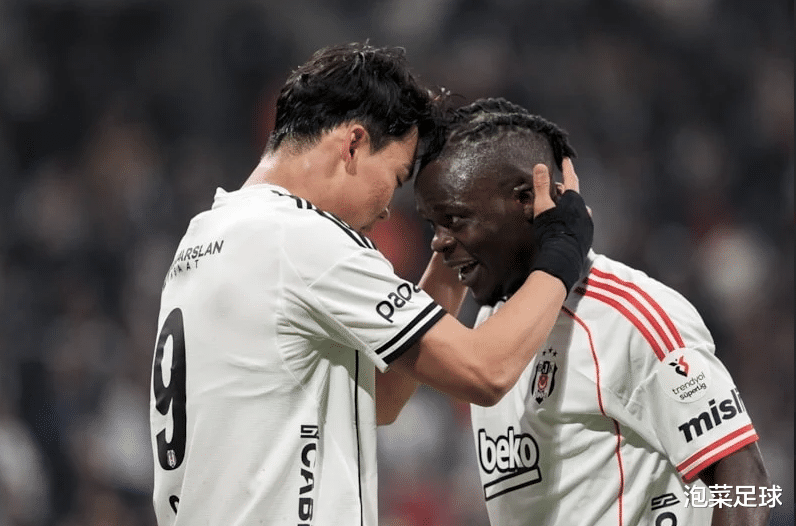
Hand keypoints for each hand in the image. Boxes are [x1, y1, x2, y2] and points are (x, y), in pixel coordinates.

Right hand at [530, 158, 593, 292]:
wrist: (563, 257)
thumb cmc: (551, 231)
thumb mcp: (542, 206)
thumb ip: (541, 185)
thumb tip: (540, 166)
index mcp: (573, 199)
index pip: (570, 178)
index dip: (567, 167)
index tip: (566, 160)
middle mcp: (583, 209)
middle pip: (572, 194)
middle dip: (562, 190)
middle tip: (551, 190)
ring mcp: (586, 223)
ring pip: (577, 209)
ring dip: (568, 206)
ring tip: (557, 210)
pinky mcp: (586, 235)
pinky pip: (578, 222)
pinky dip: (571, 219)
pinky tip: (562, 226)